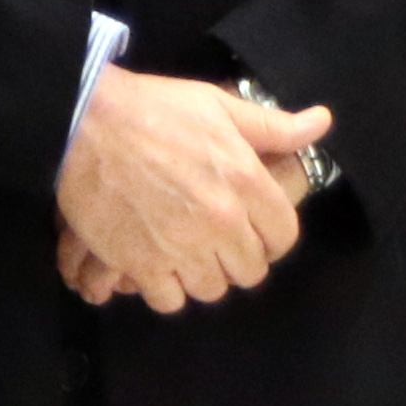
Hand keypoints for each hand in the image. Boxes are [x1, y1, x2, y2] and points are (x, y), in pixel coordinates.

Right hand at [53, 71, 326, 314]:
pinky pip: (170, 300)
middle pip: (249, 270)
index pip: (284, 235)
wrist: (84, 123)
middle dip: (236, 258)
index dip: (271, 236)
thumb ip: (273, 125)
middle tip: (214, 240)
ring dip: (201, 275)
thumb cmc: (153, 109)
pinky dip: (166, 289)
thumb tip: (321, 123)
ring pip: (211, 289)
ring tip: (185, 254)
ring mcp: (182, 247)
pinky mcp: (141, 263)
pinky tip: (157, 266)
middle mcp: (222, 222)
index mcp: (247, 182)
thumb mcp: (219, 106)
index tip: (253, 230)